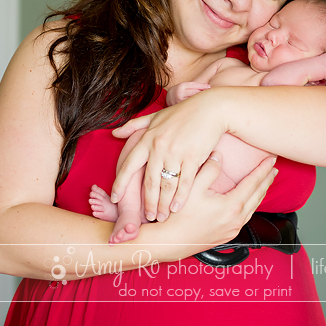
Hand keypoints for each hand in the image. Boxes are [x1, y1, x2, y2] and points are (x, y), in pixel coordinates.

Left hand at [111, 88, 225, 221]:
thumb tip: (114, 133)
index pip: (129, 166)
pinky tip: (177, 208)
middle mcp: (158, 147)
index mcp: (147, 138)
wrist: (210, 108)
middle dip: (147, 203)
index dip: (120, 184)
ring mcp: (175, 153)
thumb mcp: (155, 116)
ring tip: (162, 216)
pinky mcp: (192, 157)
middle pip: (149, 183)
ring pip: (166, 186)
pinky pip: (184, 183)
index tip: (116, 199)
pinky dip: (180, 198)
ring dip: (163, 205)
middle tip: (147, 217)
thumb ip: (134, 126)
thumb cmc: (183, 112)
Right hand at [160, 151, 277, 250]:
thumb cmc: (178, 216)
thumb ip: (209, 169)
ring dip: (260, 192)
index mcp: (231, 206)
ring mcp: (233, 229)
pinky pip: (245, 217)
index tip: (270, 159)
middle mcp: (236, 219)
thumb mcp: (193, 187)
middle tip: (273, 167)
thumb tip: (219, 156)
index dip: (263, 169)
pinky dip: (251, 204)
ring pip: (253, 207)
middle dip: (266, 180)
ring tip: (264, 182)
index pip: (253, 182)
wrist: (169, 242)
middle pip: (258, 195)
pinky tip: (248, 201)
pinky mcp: (227, 235)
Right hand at [165, 82, 210, 106]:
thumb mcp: (185, 85)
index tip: (209, 87)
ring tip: (204, 100)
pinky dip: (195, 105)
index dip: (203, 86)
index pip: (194, 86)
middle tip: (209, 93)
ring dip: (199, 100)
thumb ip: (194, 85)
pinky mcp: (180, 108)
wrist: (167, 97)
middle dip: (202, 93)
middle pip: (195, 93)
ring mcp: (179, 102)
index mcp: (181, 87)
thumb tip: (207, 86)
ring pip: (193, 100)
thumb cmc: (179, 90)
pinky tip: (199, 106)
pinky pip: (190, 106)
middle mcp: (180, 94)